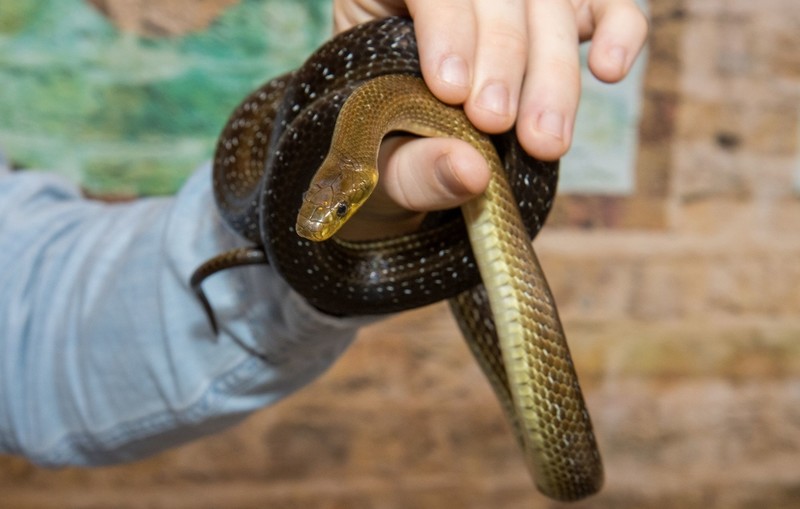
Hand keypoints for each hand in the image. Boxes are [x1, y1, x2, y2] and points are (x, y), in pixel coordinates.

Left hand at [332, 0, 647, 240]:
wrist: (404, 160)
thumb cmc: (383, 157)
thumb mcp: (381, 170)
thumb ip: (414, 169)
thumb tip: (473, 173)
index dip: (445, 26)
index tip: (451, 91)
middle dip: (502, 56)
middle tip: (495, 121)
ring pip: (547, 1)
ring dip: (552, 69)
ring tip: (545, 141)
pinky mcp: (562, 14)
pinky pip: (605, 3)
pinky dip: (620, 27)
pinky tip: (609, 68)